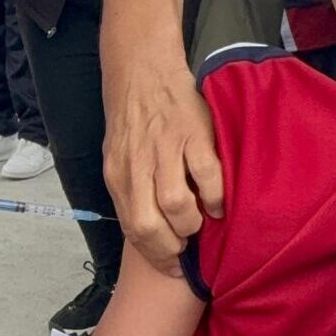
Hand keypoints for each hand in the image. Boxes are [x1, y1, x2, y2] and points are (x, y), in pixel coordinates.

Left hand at [103, 64, 224, 276]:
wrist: (141, 68)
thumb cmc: (134, 119)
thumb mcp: (119, 156)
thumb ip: (131, 188)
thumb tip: (151, 229)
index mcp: (117, 175)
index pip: (131, 228)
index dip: (153, 254)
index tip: (171, 267)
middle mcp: (136, 165)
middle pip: (148, 225)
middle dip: (170, 248)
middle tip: (187, 252)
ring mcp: (164, 149)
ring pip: (175, 204)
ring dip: (191, 223)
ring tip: (200, 224)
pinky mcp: (192, 133)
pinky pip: (206, 176)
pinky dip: (214, 196)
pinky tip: (217, 203)